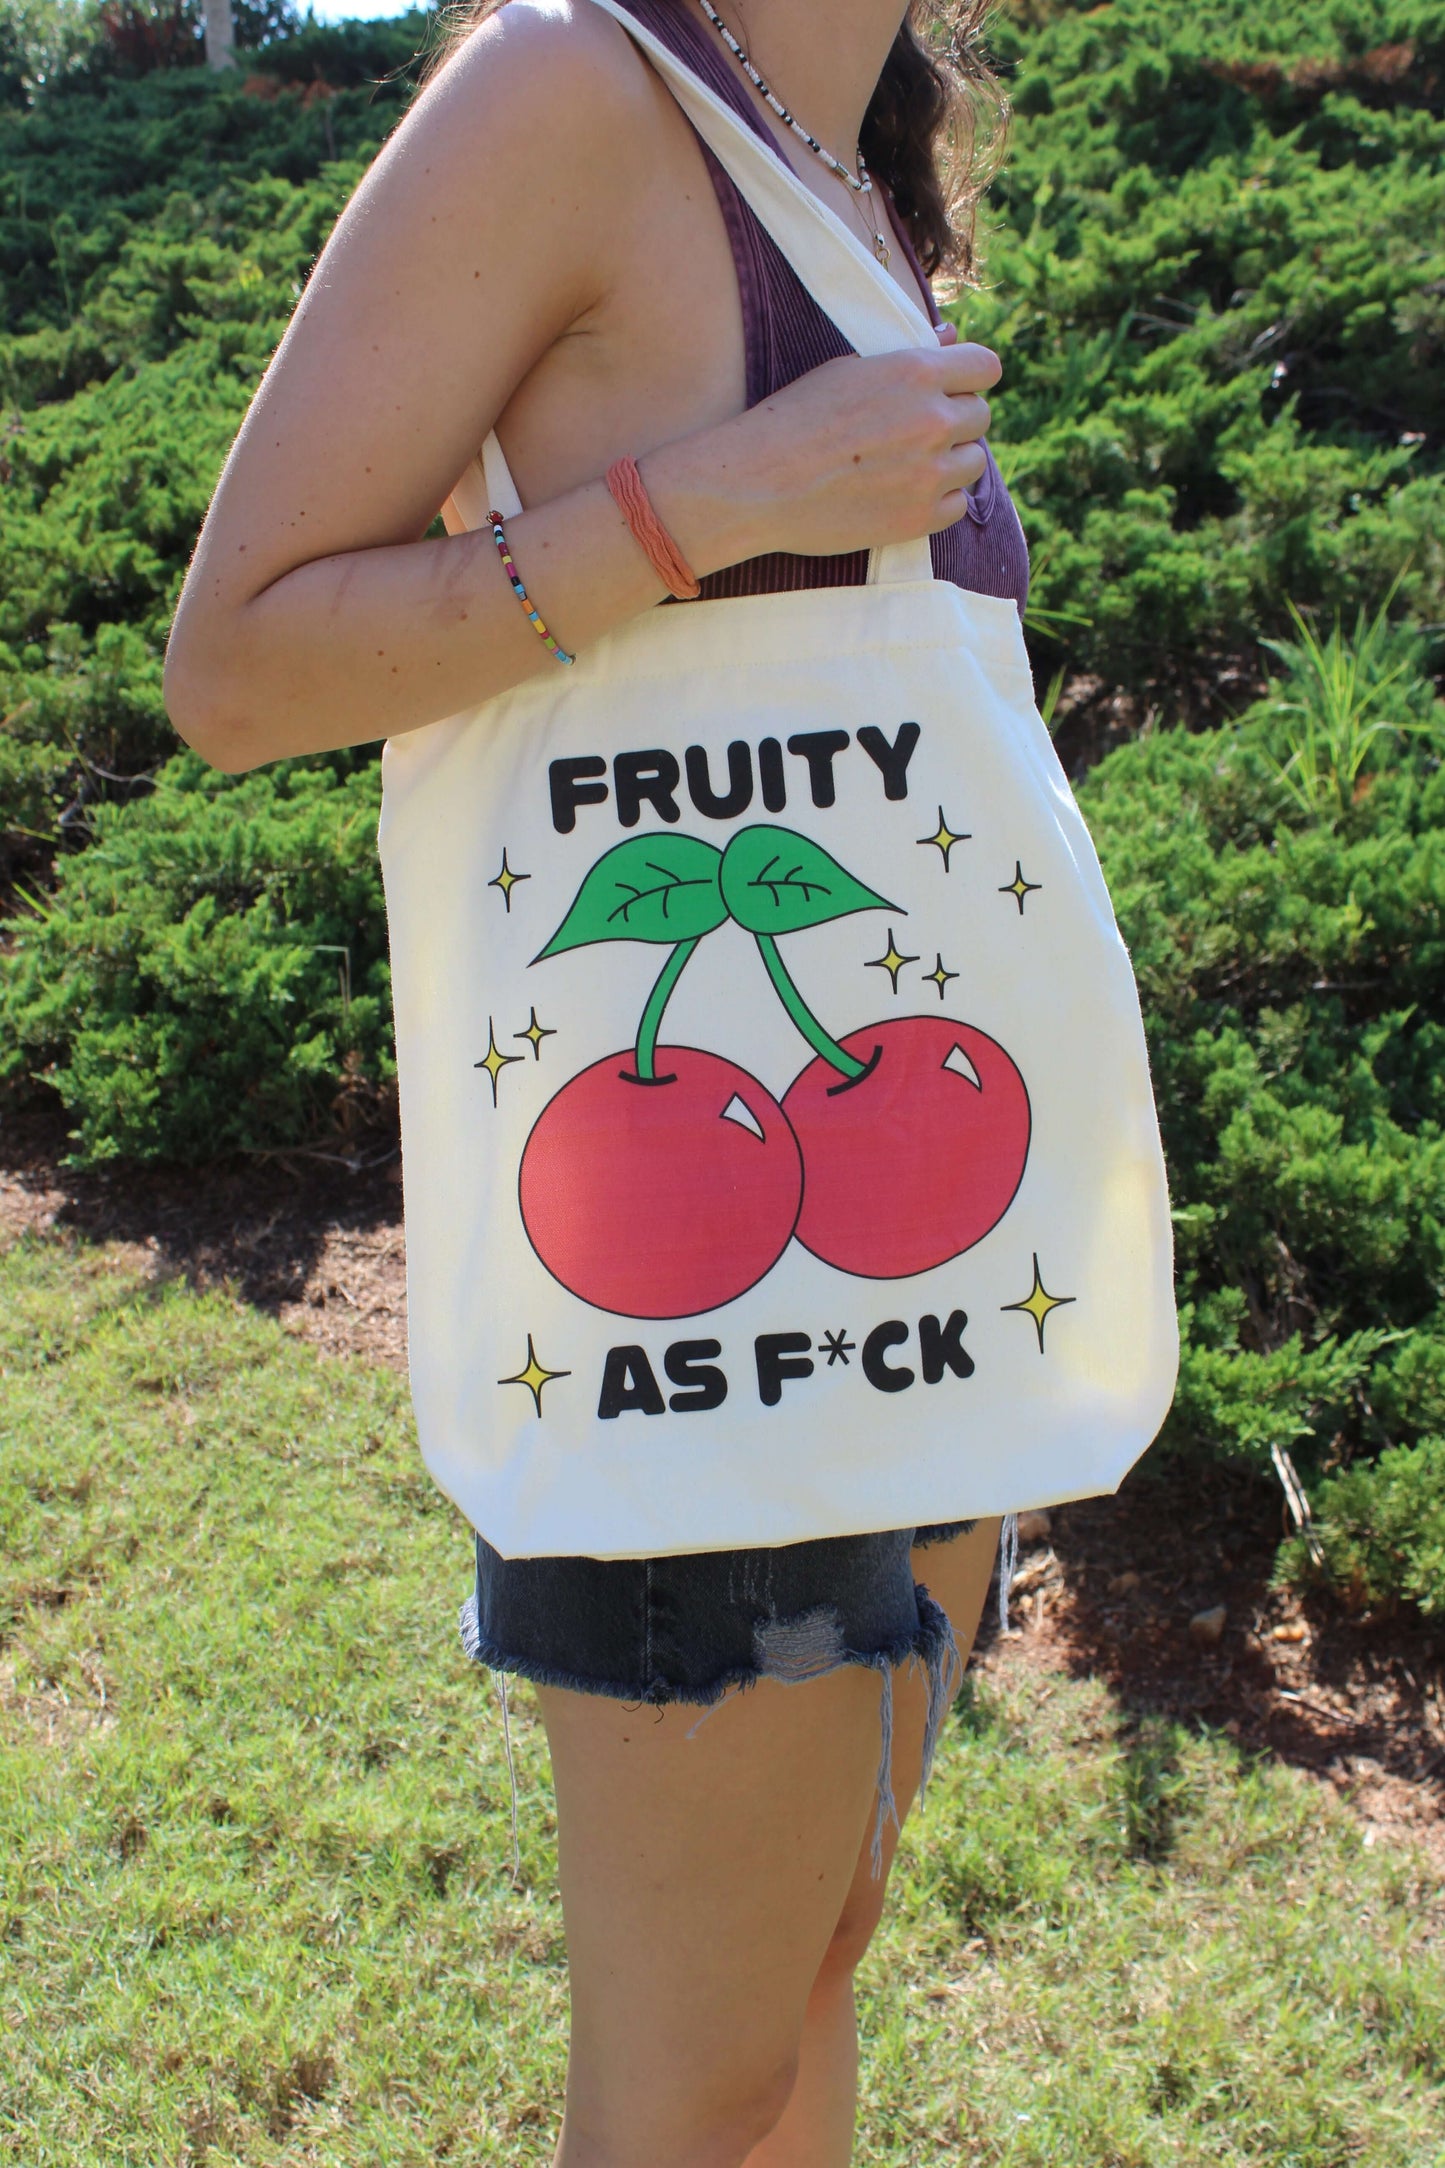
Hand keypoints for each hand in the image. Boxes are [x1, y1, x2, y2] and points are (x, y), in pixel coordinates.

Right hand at [669, 333, 999, 563]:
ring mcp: (929, 474)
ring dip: (950, 461)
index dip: (972, 376)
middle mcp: (932, 421)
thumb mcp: (847, 369)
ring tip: (909, 465)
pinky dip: (939, 500)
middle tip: (917, 432)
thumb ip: (908, 356)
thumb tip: (951, 335)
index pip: (986, 366)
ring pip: (974, 462)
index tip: (958, 388)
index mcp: (916, 373)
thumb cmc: (795, 419)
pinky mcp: (919, 518)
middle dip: (956, 420)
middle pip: (980, 416)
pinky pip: (957, 505)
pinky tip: (904, 493)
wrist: (757, 484)